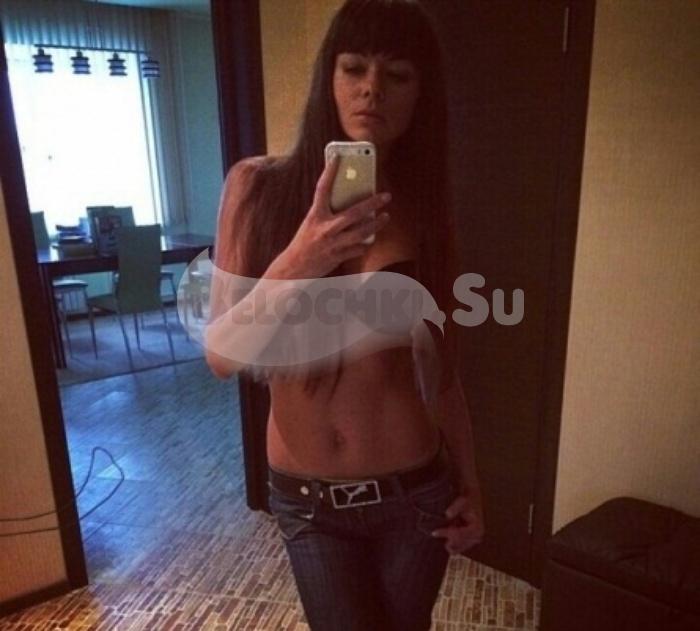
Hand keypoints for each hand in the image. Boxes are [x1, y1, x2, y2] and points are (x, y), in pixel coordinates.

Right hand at [279, 155, 391, 277]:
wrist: (294, 267)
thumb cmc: (305, 242)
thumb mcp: (312, 223)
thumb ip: (327, 212)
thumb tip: (348, 200)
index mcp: (315, 215)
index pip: (322, 189)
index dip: (329, 172)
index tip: (338, 158)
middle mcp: (324, 228)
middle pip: (354, 213)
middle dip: (372, 203)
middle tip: (386, 196)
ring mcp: (332, 243)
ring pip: (361, 232)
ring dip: (376, 224)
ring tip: (385, 217)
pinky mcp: (337, 256)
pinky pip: (358, 249)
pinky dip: (366, 244)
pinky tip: (370, 240)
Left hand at [431, 490, 484, 554]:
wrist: (472, 498)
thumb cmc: (466, 499)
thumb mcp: (462, 500)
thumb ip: (455, 507)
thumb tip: (448, 514)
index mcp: (477, 528)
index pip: (458, 536)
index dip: (445, 533)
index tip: (434, 532)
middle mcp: (478, 537)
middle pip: (457, 544)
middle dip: (447, 537)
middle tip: (438, 530)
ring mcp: (474, 541)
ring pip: (456, 548)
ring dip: (448, 539)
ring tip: (445, 528)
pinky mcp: (469, 542)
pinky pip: (456, 548)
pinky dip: (450, 542)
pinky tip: (447, 532)